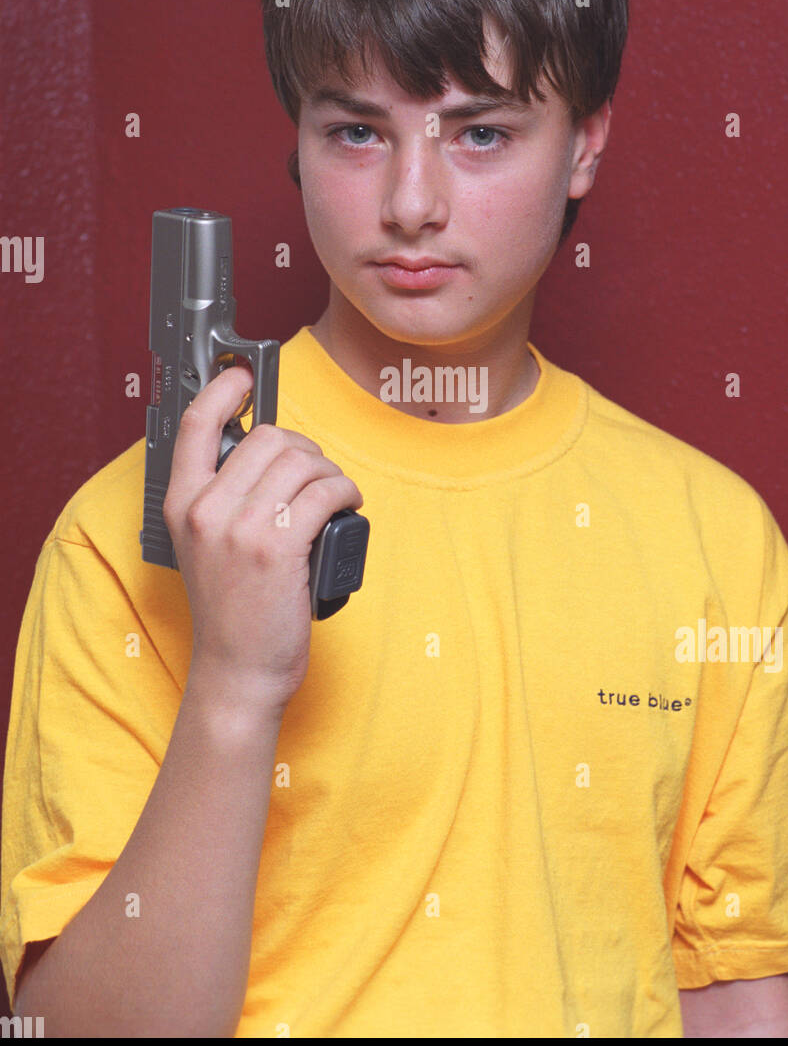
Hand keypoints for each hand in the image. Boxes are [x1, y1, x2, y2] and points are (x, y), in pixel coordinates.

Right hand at [162, 361, 363, 711]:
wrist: (237, 670)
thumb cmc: (232, 609)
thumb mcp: (207, 545)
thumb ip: (222, 496)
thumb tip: (269, 448)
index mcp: (181, 503)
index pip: (196, 423)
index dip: (225, 389)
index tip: (245, 375)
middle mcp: (204, 509)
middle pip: (268, 437)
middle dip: (304, 449)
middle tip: (316, 476)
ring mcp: (239, 528)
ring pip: (301, 460)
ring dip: (329, 472)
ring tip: (333, 496)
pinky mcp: (277, 547)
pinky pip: (324, 491)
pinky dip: (345, 492)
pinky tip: (347, 505)